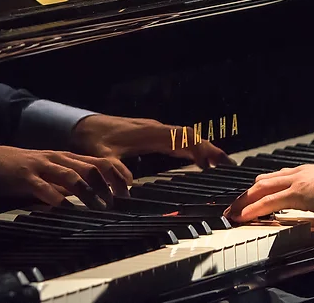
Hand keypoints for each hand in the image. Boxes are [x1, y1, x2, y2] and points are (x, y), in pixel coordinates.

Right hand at [0, 145, 132, 208]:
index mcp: (64, 157)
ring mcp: (42, 166)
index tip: (128, 188)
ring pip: (71, 176)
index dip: (114, 174)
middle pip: (89, 168)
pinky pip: (44, 187)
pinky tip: (64, 206)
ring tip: (98, 207)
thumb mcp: (48, 173)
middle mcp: (56, 158)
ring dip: (87, 192)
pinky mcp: (26, 177)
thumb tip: (87, 195)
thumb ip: (66, 182)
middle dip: (106, 185)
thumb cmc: (20, 169)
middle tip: (118, 202)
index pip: (96, 162)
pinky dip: (56, 197)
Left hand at [71, 114, 233, 168]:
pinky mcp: (154, 134)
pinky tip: (199, 160)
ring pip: (186, 136)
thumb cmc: (95, 139)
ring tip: (220, 164)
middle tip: (227, 164)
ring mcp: (156, 130)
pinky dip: (192, 148)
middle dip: (209, 148)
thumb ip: (113, 169)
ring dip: (203, 148)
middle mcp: (157, 129)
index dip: (199, 147)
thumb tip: (126, 187)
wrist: (86, 126)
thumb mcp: (101, 156)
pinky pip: (178, 140)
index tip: (214, 161)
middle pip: (189, 135)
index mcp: (149, 133)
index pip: (181, 137)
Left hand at [223, 163, 313, 221]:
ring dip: (244, 201)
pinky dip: (253, 209)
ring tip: (233, 212)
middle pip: (264, 182)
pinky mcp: (297, 194)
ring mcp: (296, 182)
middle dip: (247, 194)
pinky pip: (268, 202)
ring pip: (261, 189)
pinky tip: (244, 216)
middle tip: (234, 206)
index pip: (278, 178)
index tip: (252, 196)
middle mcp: (298, 173)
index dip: (262, 188)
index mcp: (308, 173)